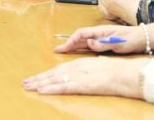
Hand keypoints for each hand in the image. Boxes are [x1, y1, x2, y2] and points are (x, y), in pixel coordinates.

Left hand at [22, 56, 149, 97]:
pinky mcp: (82, 85)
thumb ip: (89, 71)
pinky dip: (51, 89)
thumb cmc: (117, 71)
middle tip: (25, 82)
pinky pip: (63, 87)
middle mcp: (77, 68)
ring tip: (28, 87)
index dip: (46, 74)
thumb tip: (84, 75)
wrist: (127, 74)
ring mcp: (79, 76)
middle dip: (38, 78)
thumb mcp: (99, 68)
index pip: (59, 69)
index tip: (35, 78)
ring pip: (55, 80)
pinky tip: (41, 91)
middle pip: (53, 73)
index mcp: (81, 63)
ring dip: (40, 84)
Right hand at [55, 25, 146, 54]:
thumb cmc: (132, 39)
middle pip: (80, 37)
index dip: (72, 40)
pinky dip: (82, 47)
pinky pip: (90, 44)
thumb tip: (89, 43)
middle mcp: (99, 33)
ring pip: (84, 40)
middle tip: (58, 50)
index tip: (65, 47)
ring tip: (64, 50)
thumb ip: (103, 44)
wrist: (143, 38)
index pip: (81, 33)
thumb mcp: (118, 42)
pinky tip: (79, 51)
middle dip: (69, 43)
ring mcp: (102, 37)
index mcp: (101, 31)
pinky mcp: (105, 42)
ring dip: (74, 45)